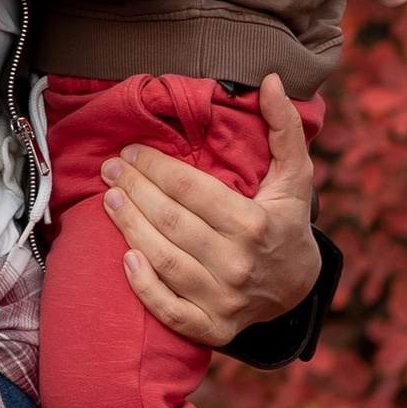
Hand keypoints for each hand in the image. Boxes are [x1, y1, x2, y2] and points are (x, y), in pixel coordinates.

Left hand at [105, 73, 318, 345]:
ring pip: (165, 260)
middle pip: (171, 221)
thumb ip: (285, 127)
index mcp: (255, 224)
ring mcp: (224, 300)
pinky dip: (145, 287)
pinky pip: (170, 310)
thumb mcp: (295, 175)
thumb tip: (274, 80)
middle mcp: (238, 264)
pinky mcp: (213, 327)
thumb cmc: (287, 221)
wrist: (298, 288)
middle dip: (135, 190)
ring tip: (109, 201)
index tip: (131, 150)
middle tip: (109, 170)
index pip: (191, 189)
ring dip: (130, 228)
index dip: (156, 167)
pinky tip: (125, 258)